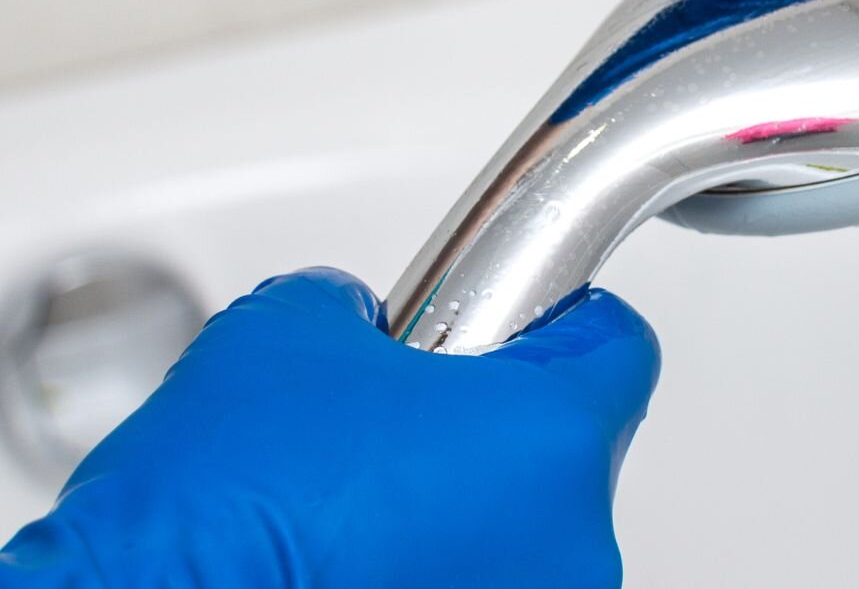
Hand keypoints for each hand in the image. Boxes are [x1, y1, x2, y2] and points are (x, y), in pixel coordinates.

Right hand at [0, 269, 658, 587]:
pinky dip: (432, 570)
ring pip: (523, 530)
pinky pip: (483, 582)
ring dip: (461, 510)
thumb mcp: (288, 333)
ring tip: (356, 508)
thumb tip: (366, 331)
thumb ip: (363, 314)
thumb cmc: (223, 503)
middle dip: (488, 427)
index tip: (513, 322)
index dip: (553, 322)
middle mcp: (572, 541)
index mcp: (551, 435)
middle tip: (398, 426)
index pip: (617, 345)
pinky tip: (352, 561)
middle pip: (564, 447)